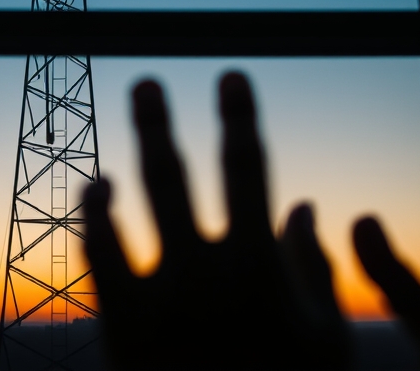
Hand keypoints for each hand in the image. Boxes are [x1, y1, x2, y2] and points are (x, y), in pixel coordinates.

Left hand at [83, 72, 348, 370]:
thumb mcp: (326, 343)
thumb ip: (315, 268)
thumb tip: (302, 204)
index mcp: (261, 272)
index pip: (247, 170)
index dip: (237, 117)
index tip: (229, 77)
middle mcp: (200, 277)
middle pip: (172, 176)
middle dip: (157, 123)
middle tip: (146, 83)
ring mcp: (153, 304)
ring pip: (123, 210)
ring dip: (113, 163)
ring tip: (103, 142)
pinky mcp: (120, 332)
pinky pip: (96, 260)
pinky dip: (94, 218)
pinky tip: (100, 191)